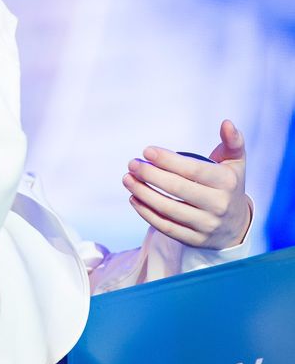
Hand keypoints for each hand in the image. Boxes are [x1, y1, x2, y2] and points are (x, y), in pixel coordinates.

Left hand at [122, 120, 250, 249]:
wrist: (235, 225)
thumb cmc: (228, 185)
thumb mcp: (235, 163)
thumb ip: (232, 141)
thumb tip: (227, 123)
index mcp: (227, 183)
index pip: (193, 171)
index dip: (168, 160)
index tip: (146, 151)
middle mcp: (218, 205)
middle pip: (177, 189)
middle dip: (150, 175)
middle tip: (132, 164)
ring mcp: (206, 225)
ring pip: (168, 209)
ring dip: (143, 193)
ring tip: (127, 179)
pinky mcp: (193, 240)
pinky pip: (165, 227)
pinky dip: (146, 213)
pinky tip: (134, 198)